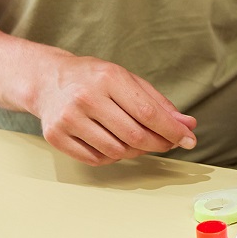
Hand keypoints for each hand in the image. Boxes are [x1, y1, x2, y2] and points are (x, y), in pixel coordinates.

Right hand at [33, 53, 197, 165]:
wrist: (47, 80)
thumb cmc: (94, 79)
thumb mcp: (129, 80)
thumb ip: (159, 103)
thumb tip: (187, 124)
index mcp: (109, 78)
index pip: (148, 112)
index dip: (172, 130)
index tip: (189, 139)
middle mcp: (86, 98)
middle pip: (134, 135)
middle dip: (159, 144)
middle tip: (168, 143)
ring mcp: (68, 118)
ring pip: (117, 151)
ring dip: (136, 151)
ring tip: (138, 139)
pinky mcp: (55, 136)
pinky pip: (96, 159)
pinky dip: (113, 156)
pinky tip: (115, 143)